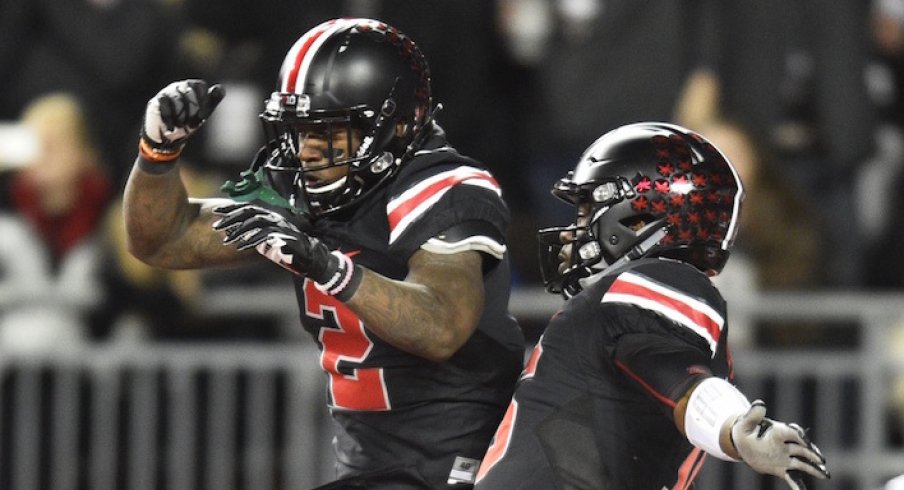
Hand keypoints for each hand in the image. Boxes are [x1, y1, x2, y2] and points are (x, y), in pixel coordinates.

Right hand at [141, 79, 224, 158]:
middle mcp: (180, 86)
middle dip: (192, 110)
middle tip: (191, 125)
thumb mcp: (203, 113)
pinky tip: (171, 129)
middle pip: (189, 91)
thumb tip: (220, 88)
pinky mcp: (157, 101)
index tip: (203, 116)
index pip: (200, 86)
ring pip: (176, 98)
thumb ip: (212, 101)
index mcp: (193, 87)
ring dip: (180, 116)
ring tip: (181, 126)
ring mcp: (167, 92)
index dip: (203, 101)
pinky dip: (169, 119)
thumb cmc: (188, 122)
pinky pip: (164, 105)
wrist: (169, 136)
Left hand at [212, 203, 358, 297]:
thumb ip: (259, 233)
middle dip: (231, 218)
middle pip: (250, 212)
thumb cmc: (291, 249)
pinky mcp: (284, 236)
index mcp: (272, 215)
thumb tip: (241, 232)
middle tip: (216, 226)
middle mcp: (276, 218)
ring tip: (227, 240)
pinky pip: (265, 236)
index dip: (232, 209)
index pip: (249, 208)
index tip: (216, 212)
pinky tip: (241, 247)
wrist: (312, 257)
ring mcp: (280, 226)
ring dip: (240, 231)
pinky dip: (252, 241)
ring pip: (256, 223)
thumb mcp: (272, 238)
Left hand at [730, 400, 829, 488]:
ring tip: (825, 475)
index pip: (793, 433)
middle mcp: (786, 444)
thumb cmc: (745, 429)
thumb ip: (753, 415)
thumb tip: (760, 404)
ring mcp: (785, 457)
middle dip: (812, 454)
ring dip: (813, 468)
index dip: (800, 437)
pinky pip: (792, 477)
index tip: (806, 443)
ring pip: (802, 463)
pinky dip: (798, 485)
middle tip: (822, 461)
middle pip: (802, 449)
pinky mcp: (781, 468)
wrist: (743, 442)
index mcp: (779, 431)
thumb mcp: (746, 422)